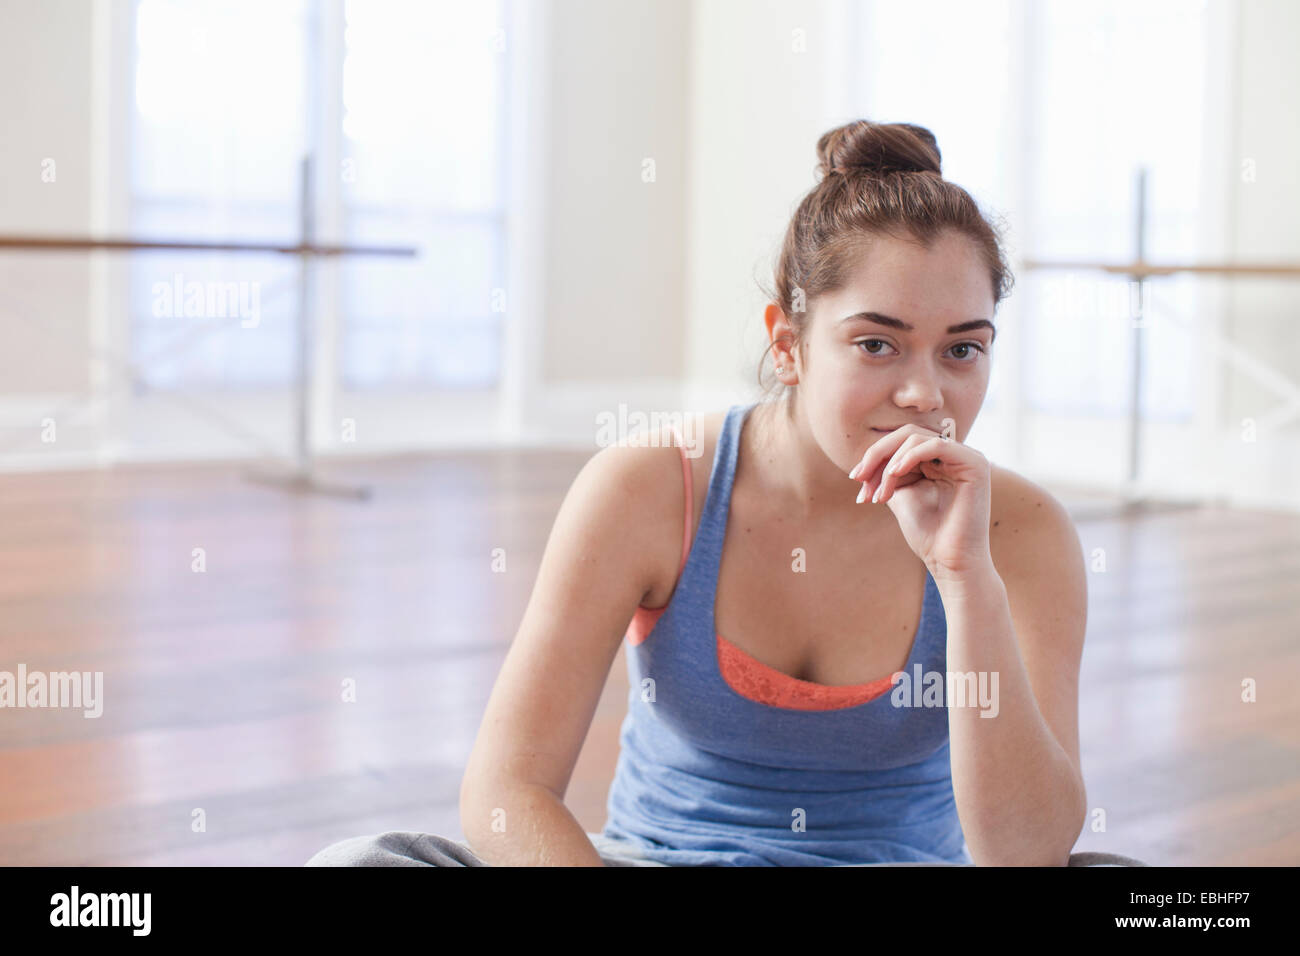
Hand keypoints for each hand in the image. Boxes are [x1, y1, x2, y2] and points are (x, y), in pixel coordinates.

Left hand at [846, 423, 992, 577]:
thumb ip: (890, 472)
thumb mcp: (900, 495)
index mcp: (939, 461)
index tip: (856, 480)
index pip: (901, 443)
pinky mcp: (975, 464)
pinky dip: (909, 457)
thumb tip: (869, 457)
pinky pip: (936, 446)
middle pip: (906, 435)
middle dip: (877, 455)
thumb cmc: (927, 535)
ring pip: (916, 438)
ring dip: (889, 464)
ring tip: (880, 494)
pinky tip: (894, 474)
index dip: (874, 458)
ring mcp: (966, 457)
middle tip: (859, 479)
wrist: (950, 562)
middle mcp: (954, 455)